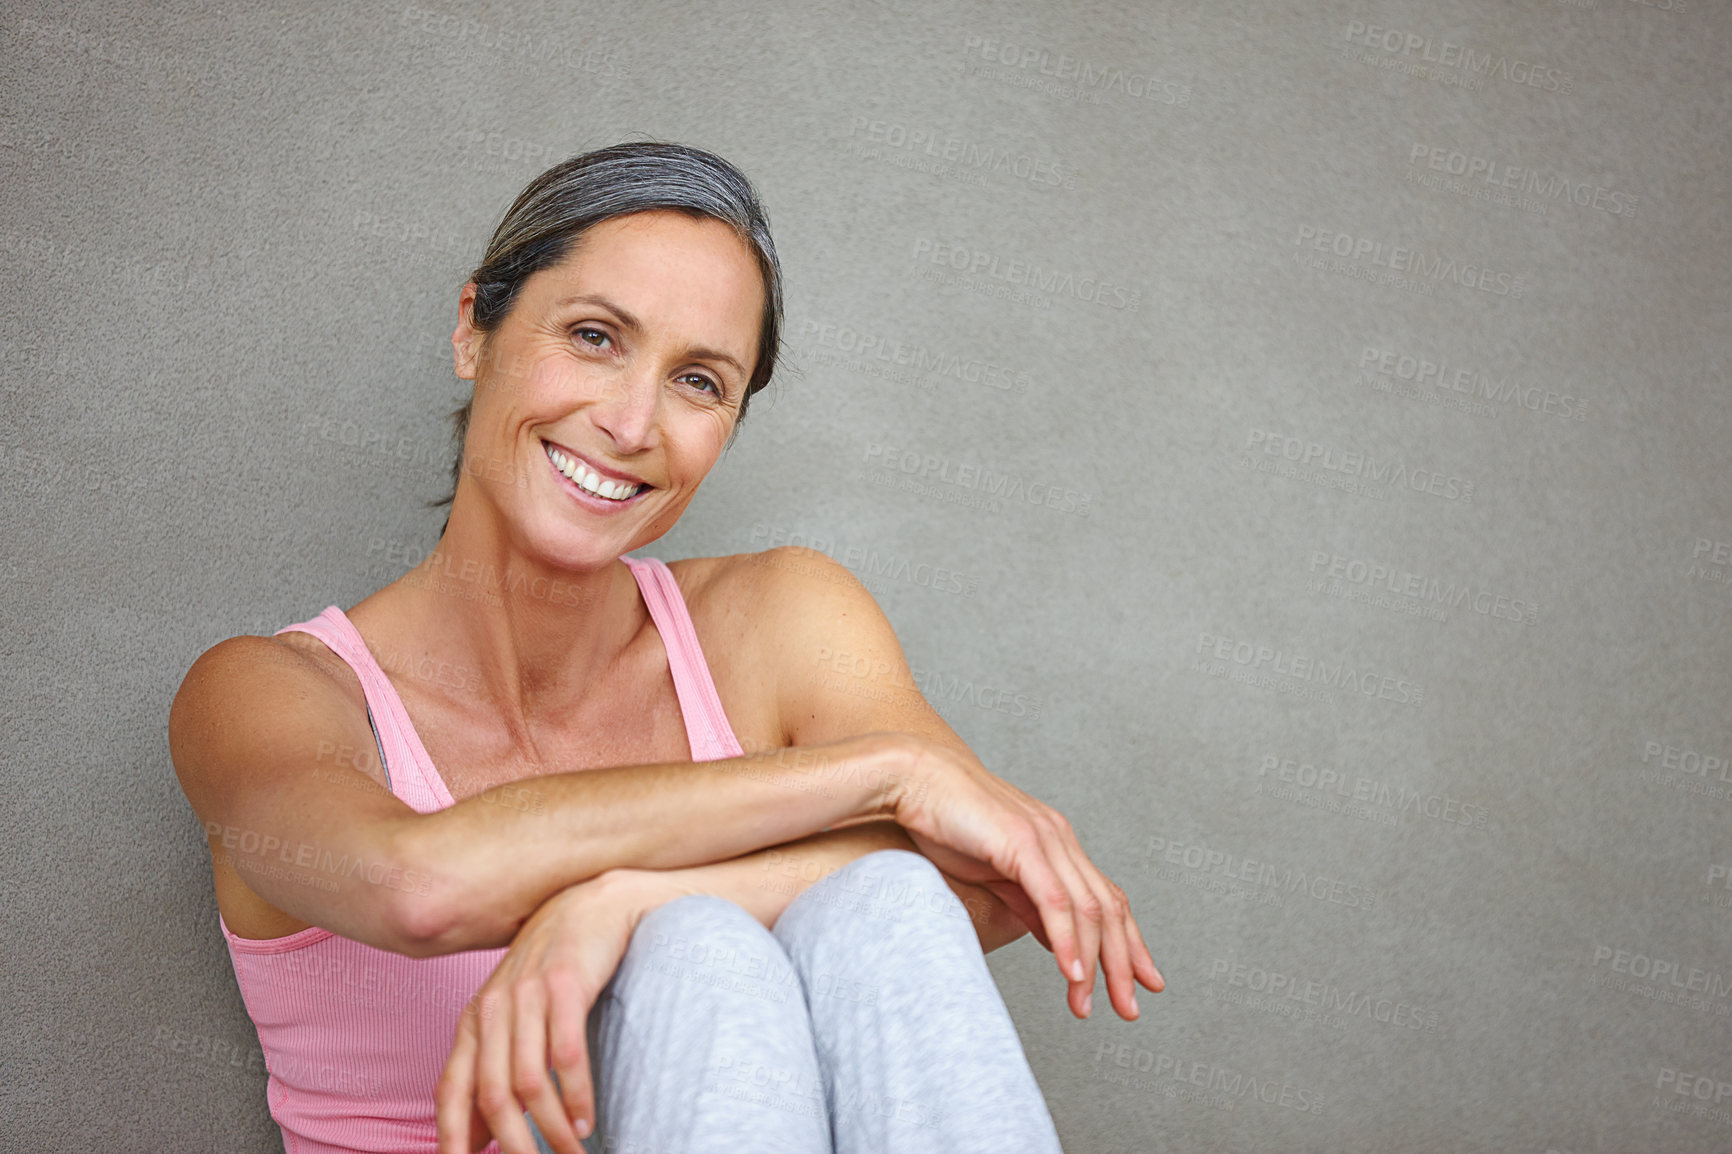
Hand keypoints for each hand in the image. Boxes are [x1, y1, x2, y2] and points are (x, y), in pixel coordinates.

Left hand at [435, 868, 675, 1153]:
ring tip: (571, 1153)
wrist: (596, 903)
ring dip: (551, 1129)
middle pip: (490, 1095)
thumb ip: (493, 1067)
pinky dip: (576, 1095)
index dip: (451, 1138)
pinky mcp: (566, 984)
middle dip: (513, 1145)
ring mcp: (529, 994)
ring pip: (528, 1081)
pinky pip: (566, 1054)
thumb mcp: (516, 1014)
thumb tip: (474, 1137)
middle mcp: (494, 1007)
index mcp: (475, 1019)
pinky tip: (587, 1120)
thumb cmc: (557, 964)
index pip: (452, 1090)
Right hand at [888, 735, 1163, 1020]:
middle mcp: (1059, 838)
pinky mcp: (1021, 843)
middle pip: (1109, 908)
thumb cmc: (942, 821)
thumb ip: (1028, 901)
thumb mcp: (994, 871)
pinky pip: (1053, 901)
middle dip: (1125, 962)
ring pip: (1087, 910)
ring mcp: (1044, 838)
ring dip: (1094, 963)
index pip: (1107, 898)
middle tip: (1130, 1008)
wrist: (911, 777)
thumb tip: (1054, 938)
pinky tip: (1072, 973)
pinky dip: (1066, 940)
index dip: (1129, 942)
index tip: (1142, 981)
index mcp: (1056, 842)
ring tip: (1090, 1004)